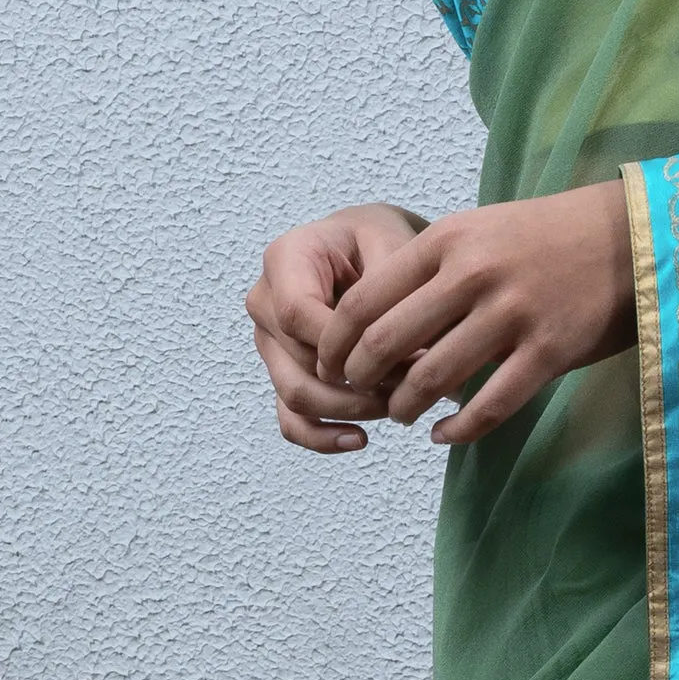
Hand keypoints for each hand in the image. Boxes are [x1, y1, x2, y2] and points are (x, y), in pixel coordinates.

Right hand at [247, 205, 424, 451]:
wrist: (368, 246)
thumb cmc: (379, 239)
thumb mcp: (392, 241)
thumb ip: (391, 286)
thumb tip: (406, 351)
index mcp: (284, 260)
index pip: (297, 314)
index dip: (343, 344)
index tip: (399, 352)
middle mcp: (265, 303)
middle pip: (297, 362)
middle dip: (358, 382)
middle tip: (414, 384)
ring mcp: (270, 343)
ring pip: (294, 396)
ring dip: (349, 410)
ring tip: (397, 406)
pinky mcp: (282, 373)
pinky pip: (290, 419)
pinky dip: (321, 437)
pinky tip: (360, 440)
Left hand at [319, 183, 636, 447]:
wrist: (628, 238)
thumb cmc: (544, 237)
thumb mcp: (478, 231)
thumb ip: (429, 270)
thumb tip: (373, 322)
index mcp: (447, 241)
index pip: (364, 301)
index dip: (335, 342)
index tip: (329, 364)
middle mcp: (473, 275)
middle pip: (388, 343)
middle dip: (362, 379)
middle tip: (359, 393)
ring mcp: (512, 314)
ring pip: (432, 378)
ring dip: (404, 406)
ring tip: (401, 414)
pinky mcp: (548, 351)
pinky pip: (488, 405)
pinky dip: (457, 429)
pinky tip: (443, 434)